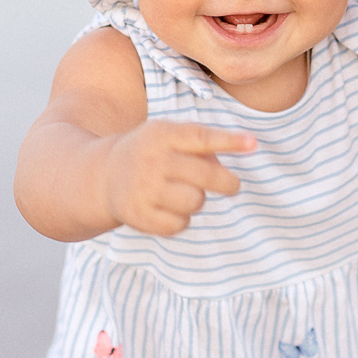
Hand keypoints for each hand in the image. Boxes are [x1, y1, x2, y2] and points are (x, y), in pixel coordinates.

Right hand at [103, 121, 253, 235]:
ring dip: (199, 200)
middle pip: (206, 176)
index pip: (200, 137)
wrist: (104, 175)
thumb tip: (243, 148)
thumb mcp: (169, 133)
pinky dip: (183, 219)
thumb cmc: (151, 151)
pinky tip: (171, 208)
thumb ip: (202, 140)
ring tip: (185, 192)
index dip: (228, 141)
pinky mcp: (138, 216)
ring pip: (196, 202)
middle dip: (229, 183)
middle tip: (233, 185)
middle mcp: (152, 160)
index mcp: (162, 134)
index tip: (253, 144)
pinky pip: (180, 224)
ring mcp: (143, 189)